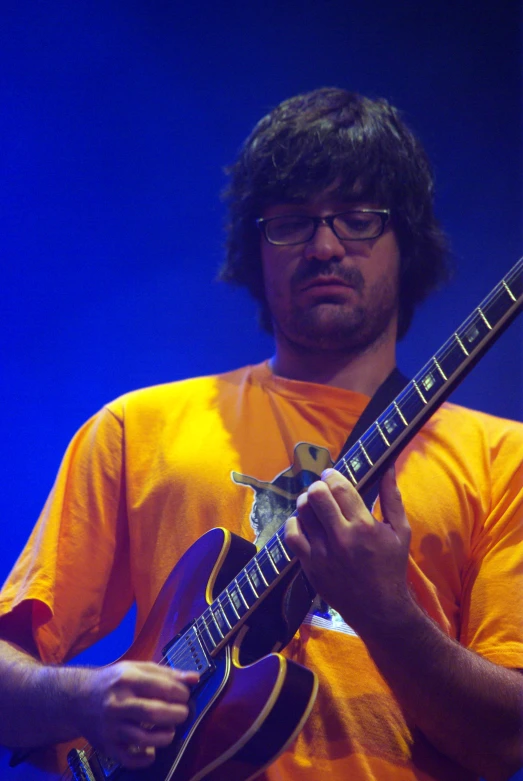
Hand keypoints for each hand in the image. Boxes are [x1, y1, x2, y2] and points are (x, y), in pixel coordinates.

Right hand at [72, 660, 198, 769]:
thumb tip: (195, 678)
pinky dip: (144, 759)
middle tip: (183, 714)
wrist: (78, 698)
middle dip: (177, 715)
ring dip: (165, 737)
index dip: (181, 693)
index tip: (185, 696)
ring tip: (170, 731)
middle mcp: (117, 703)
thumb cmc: (114, 681)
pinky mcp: (107, 745)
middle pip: (154, 713)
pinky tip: (152, 751)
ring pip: (144, 737)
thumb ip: (167, 673)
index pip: (162, 687)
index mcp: (127, 679)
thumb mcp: (138, 669)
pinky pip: (129, 758)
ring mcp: (111, 726)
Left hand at [285, 466, 411, 636]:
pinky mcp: (310, 566)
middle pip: (317, 496)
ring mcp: (323, 553)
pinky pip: (291, 535)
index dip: (331, 476)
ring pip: (302, 512)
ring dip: (306, 502)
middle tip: (322, 489)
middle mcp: (341, 538)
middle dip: (318, 486)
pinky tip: (304, 523)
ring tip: (314, 504)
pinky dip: (295, 523)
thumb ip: (392, 497)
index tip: (331, 474)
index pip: (339, 488)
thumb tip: (387, 466)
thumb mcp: (400, 531)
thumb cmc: (391, 566)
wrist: (379, 608)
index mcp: (364, 526)